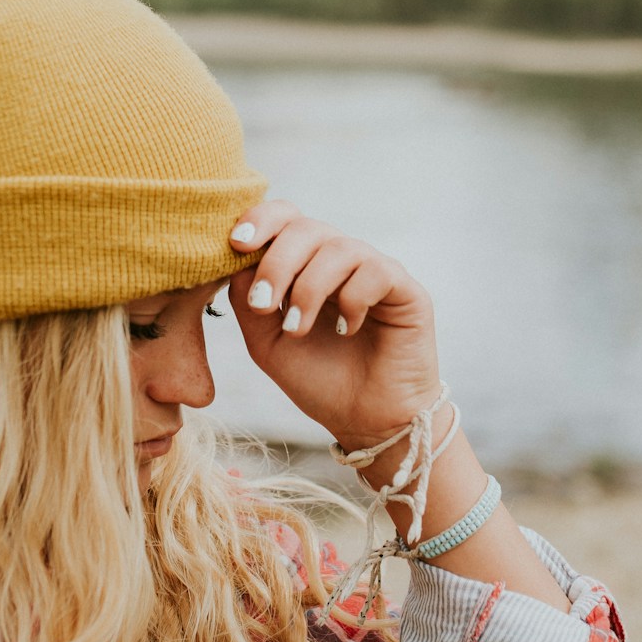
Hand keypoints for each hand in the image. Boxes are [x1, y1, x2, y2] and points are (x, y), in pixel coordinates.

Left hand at [225, 200, 441, 447]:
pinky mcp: (406, 290)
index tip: (235, 245)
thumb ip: (248, 301)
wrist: (365, 422)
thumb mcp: (266, 343)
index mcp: (306, 265)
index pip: (285, 219)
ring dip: (309, 288)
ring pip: (339, 248)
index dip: (260, 221)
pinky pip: (376, 271)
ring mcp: (374, 272)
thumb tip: (235, 261)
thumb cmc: (318, 380)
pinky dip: (353, 299)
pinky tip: (347, 330)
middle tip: (264, 303)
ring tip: (297, 329)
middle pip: (307, 228)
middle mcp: (340, 261)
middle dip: (278, 263)